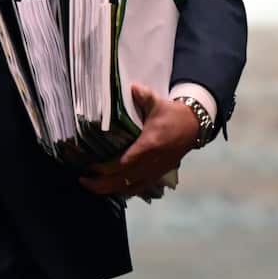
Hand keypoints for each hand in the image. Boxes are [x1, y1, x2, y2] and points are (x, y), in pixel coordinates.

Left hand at [79, 84, 200, 196]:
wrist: (194, 125)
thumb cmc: (172, 114)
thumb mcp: (157, 103)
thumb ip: (143, 96)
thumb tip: (132, 87)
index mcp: (149, 146)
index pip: (123, 163)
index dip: (105, 168)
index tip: (90, 167)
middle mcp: (151, 163)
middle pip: (123, 180)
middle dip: (101, 184)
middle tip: (83, 180)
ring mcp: (156, 171)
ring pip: (130, 188)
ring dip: (110, 190)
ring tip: (93, 186)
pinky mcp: (159, 174)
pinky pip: (139, 188)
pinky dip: (125, 191)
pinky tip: (113, 189)